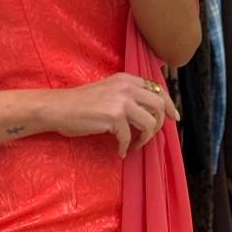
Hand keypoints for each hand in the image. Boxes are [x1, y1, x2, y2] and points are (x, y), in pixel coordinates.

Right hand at [45, 71, 179, 158]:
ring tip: (133, 145)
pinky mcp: (114, 116)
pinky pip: (129, 137)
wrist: (58, 108)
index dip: (169, 105)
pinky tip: (119, 151)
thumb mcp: (108, 91)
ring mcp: (121, 101)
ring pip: (150, 122)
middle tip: (151, 136)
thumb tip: (146, 113)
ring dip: (145, 139)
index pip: (158, 89)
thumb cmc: (79, 104)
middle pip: (159, 105)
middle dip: (160, 124)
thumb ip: (127, 96)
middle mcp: (127, 87)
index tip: (173, 118)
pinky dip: (125, 147)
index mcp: (127, 79)